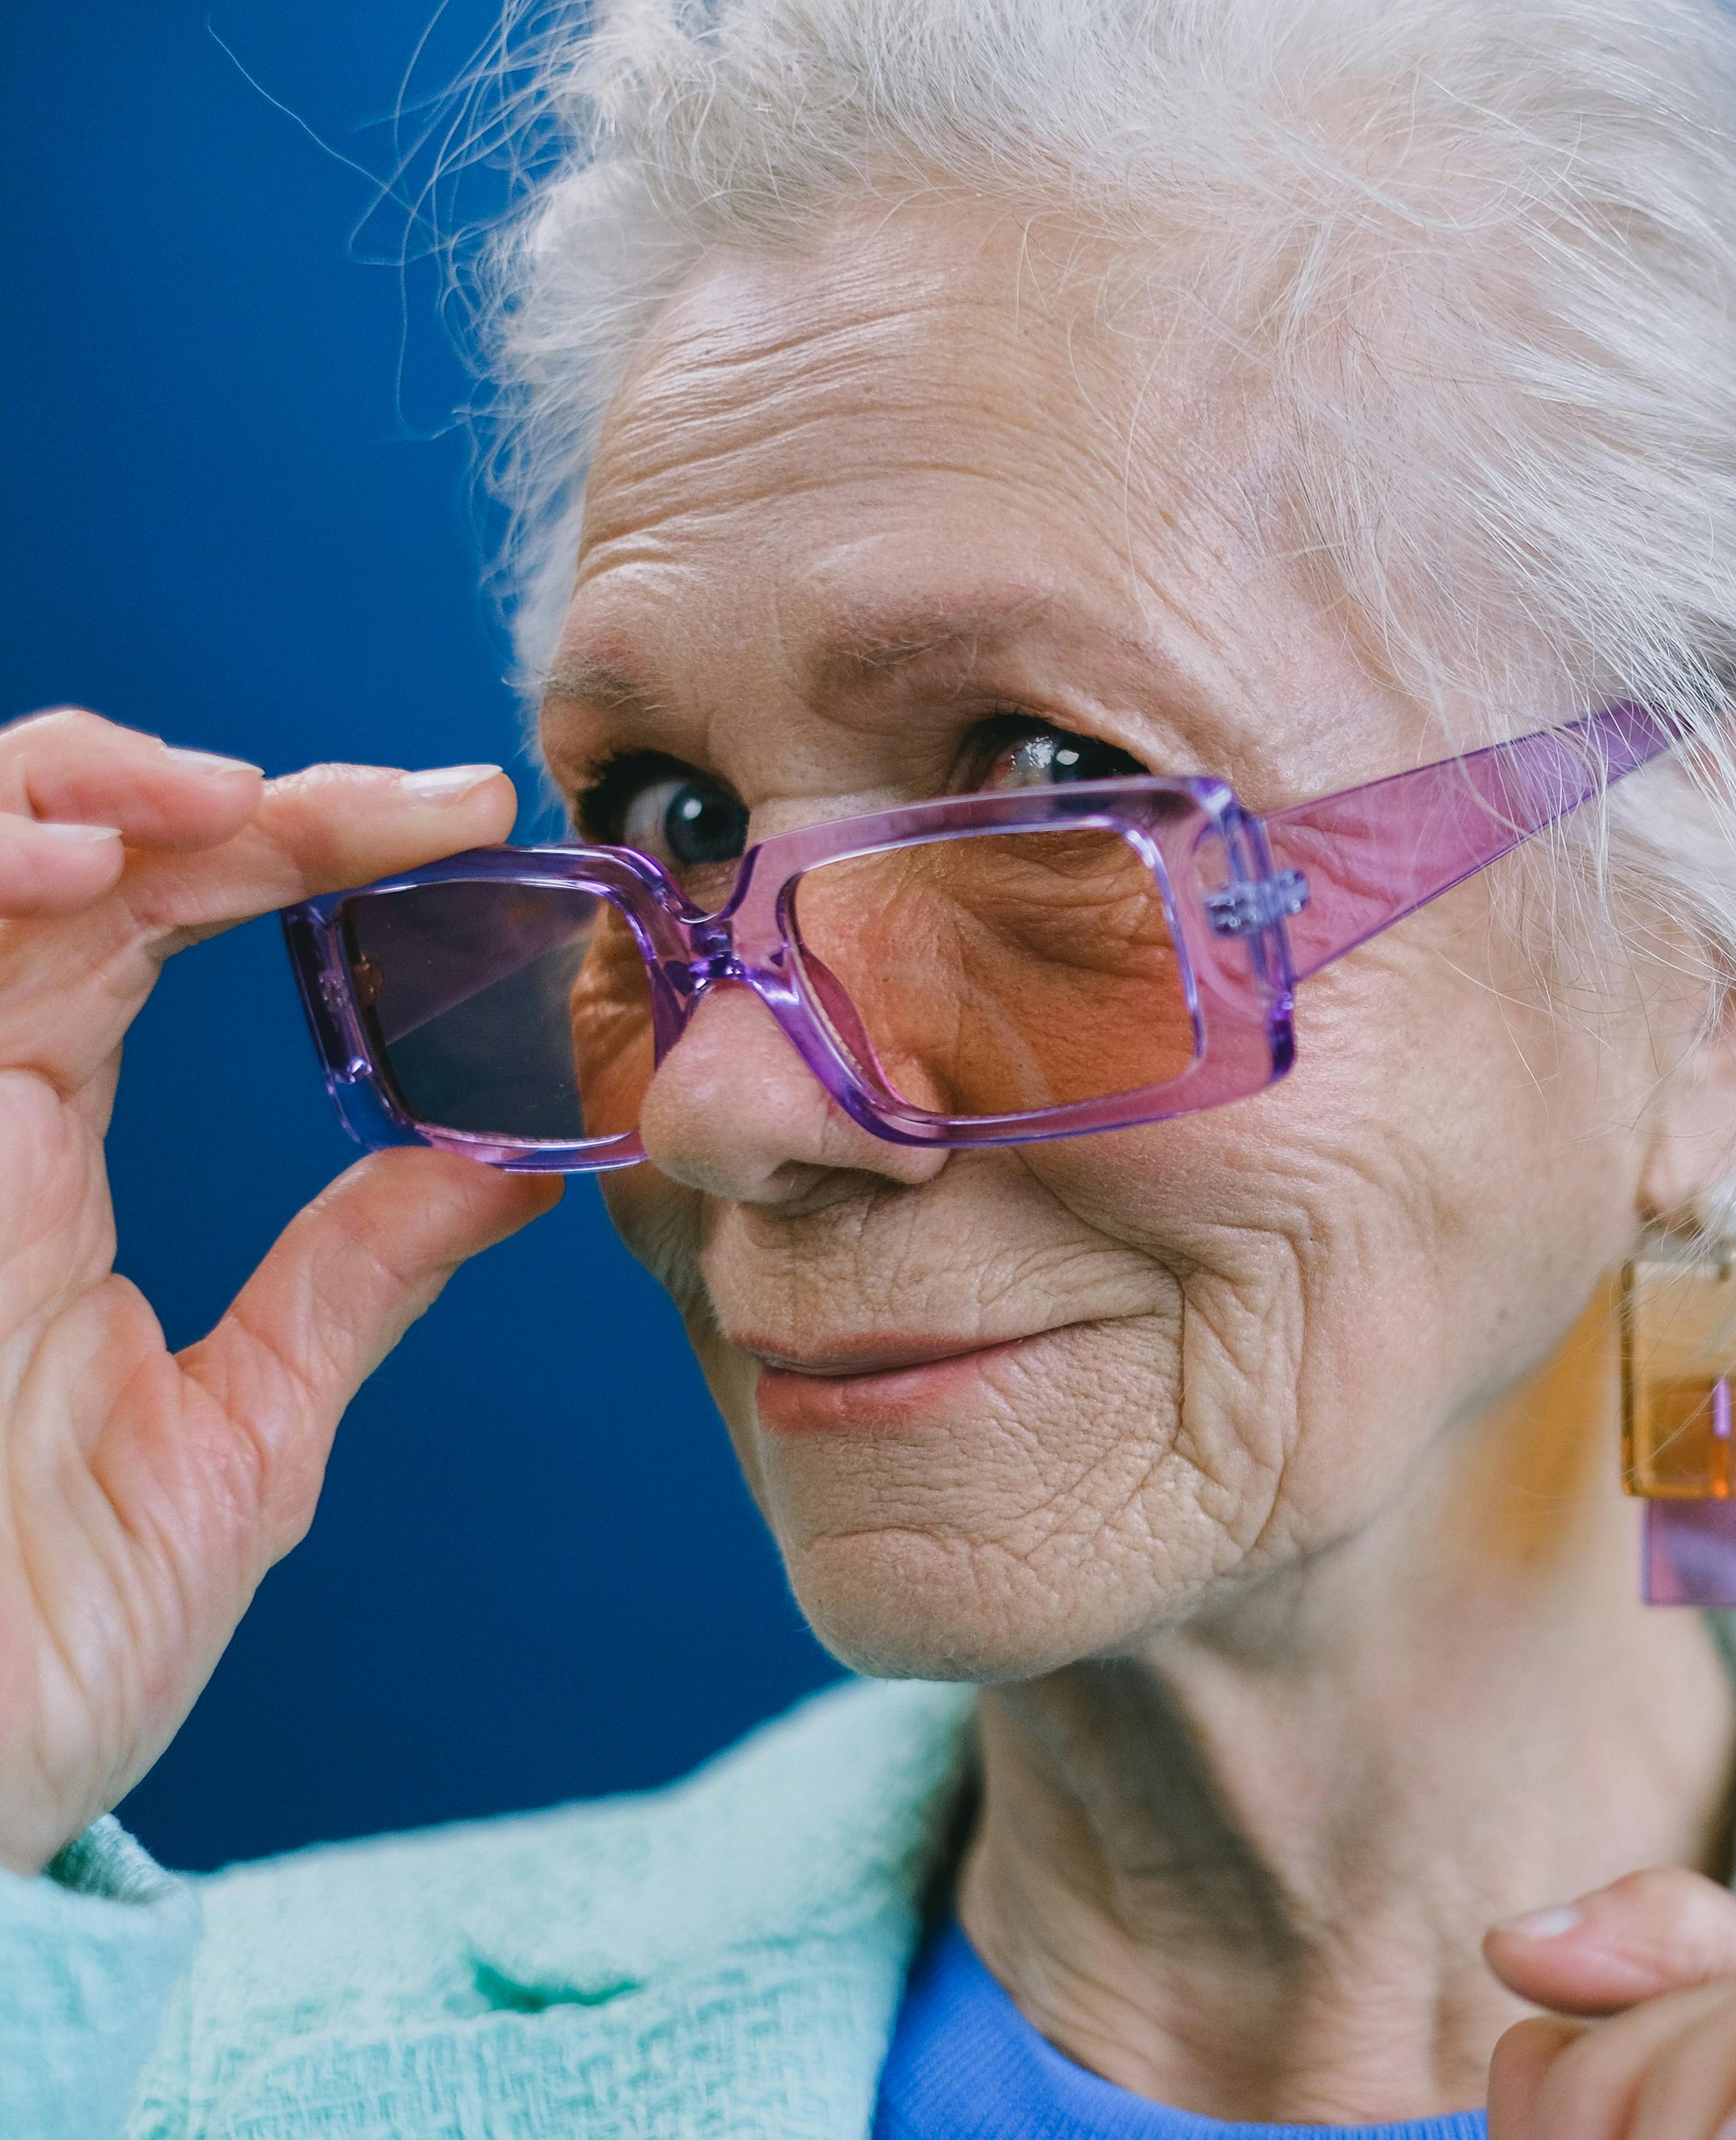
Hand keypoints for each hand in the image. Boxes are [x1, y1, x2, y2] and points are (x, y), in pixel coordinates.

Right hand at [0, 708, 559, 1875]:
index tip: (468, 823)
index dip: (302, 837)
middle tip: (428, 804)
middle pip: (71, 844)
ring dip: (95, 784)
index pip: (157, 911)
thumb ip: (358, 1272)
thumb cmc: (41, 1632)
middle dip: (243, 790)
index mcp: (30, 1149)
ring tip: (250, 803)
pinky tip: (97, 869)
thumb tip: (521, 1158)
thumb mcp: (243, 1425)